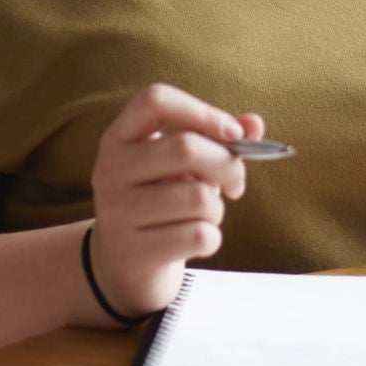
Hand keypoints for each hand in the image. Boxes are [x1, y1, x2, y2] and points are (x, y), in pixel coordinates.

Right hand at [87, 82, 263, 321]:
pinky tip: (195, 240)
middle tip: (236, 183)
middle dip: (228, 165)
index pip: (156, 100)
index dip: (202, 111)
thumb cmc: (161, 202)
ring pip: (199, 197)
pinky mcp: (133, 251)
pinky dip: (212, 238)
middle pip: (186, 148)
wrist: (123, 265)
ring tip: (204, 215)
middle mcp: (110, 169)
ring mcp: (117, 212)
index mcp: (119, 137)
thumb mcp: (183, 166)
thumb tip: (255, 124)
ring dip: (217, 208)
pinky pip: (199, 235)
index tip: (233, 133)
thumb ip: (218, 140)